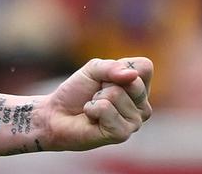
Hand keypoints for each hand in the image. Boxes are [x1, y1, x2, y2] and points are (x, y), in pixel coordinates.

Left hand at [37, 57, 152, 151]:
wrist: (56, 115)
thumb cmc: (77, 92)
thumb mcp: (93, 69)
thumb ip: (111, 67)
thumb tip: (132, 75)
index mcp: (141, 89)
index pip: (144, 67)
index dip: (118, 66)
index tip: (104, 78)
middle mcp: (143, 107)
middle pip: (132, 81)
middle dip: (104, 82)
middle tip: (96, 94)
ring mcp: (134, 122)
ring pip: (116, 94)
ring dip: (96, 98)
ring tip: (93, 107)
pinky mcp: (122, 134)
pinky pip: (105, 108)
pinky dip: (91, 109)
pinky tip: (91, 118)